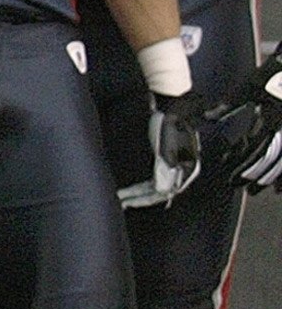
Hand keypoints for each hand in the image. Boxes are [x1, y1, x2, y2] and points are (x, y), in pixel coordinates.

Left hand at [121, 95, 202, 209]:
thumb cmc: (170, 122)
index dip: (147, 199)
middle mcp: (181, 170)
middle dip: (140, 199)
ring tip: (123, 199)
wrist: (172, 104)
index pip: (166, 191)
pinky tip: (132, 191)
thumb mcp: (167, 146)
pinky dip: (142, 187)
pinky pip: (154, 180)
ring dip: (139, 194)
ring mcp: (173, 166)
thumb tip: (162, 191)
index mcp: (187, 169)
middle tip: (122, 203)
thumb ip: (164, 169)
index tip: (130, 202)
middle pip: (160, 192)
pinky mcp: (164, 161)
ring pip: (156, 188)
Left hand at [202, 45, 281, 189]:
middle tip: (242, 189)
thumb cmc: (272, 74)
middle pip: (269, 159)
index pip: (253, 148)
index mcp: (269, 119)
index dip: (241, 164)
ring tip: (258, 190)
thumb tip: (209, 116)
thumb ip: (228, 105)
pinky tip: (280, 188)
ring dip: (271, 179)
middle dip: (254, 176)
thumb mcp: (249, 87)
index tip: (231, 175)